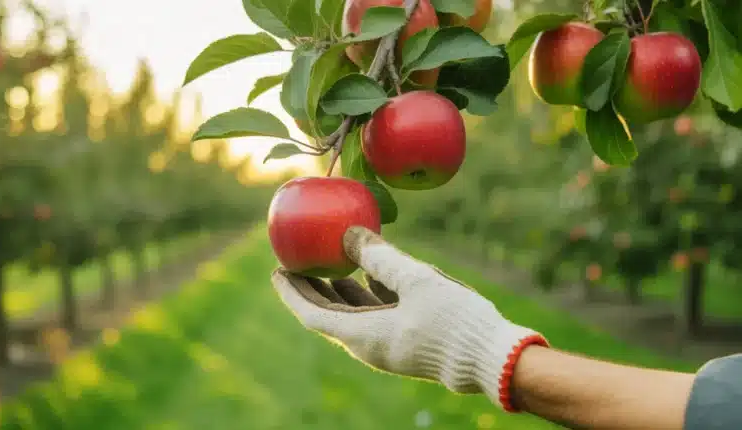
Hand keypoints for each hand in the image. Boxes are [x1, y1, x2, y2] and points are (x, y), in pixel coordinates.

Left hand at [271, 226, 549, 410]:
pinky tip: (371, 269)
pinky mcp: (406, 341)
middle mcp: (369, 344)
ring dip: (338, 288)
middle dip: (311, 287)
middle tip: (296, 261)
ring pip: (352, 314)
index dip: (292, 292)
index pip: (312, 314)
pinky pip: (376, 314)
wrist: (494, 360)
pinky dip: (367, 292)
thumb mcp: (416, 281)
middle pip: (328, 314)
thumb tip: (348, 234)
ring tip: (328, 261)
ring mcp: (388, 344)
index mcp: (363, 335)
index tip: (277, 270)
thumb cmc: (454, 321)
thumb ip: (380, 257)